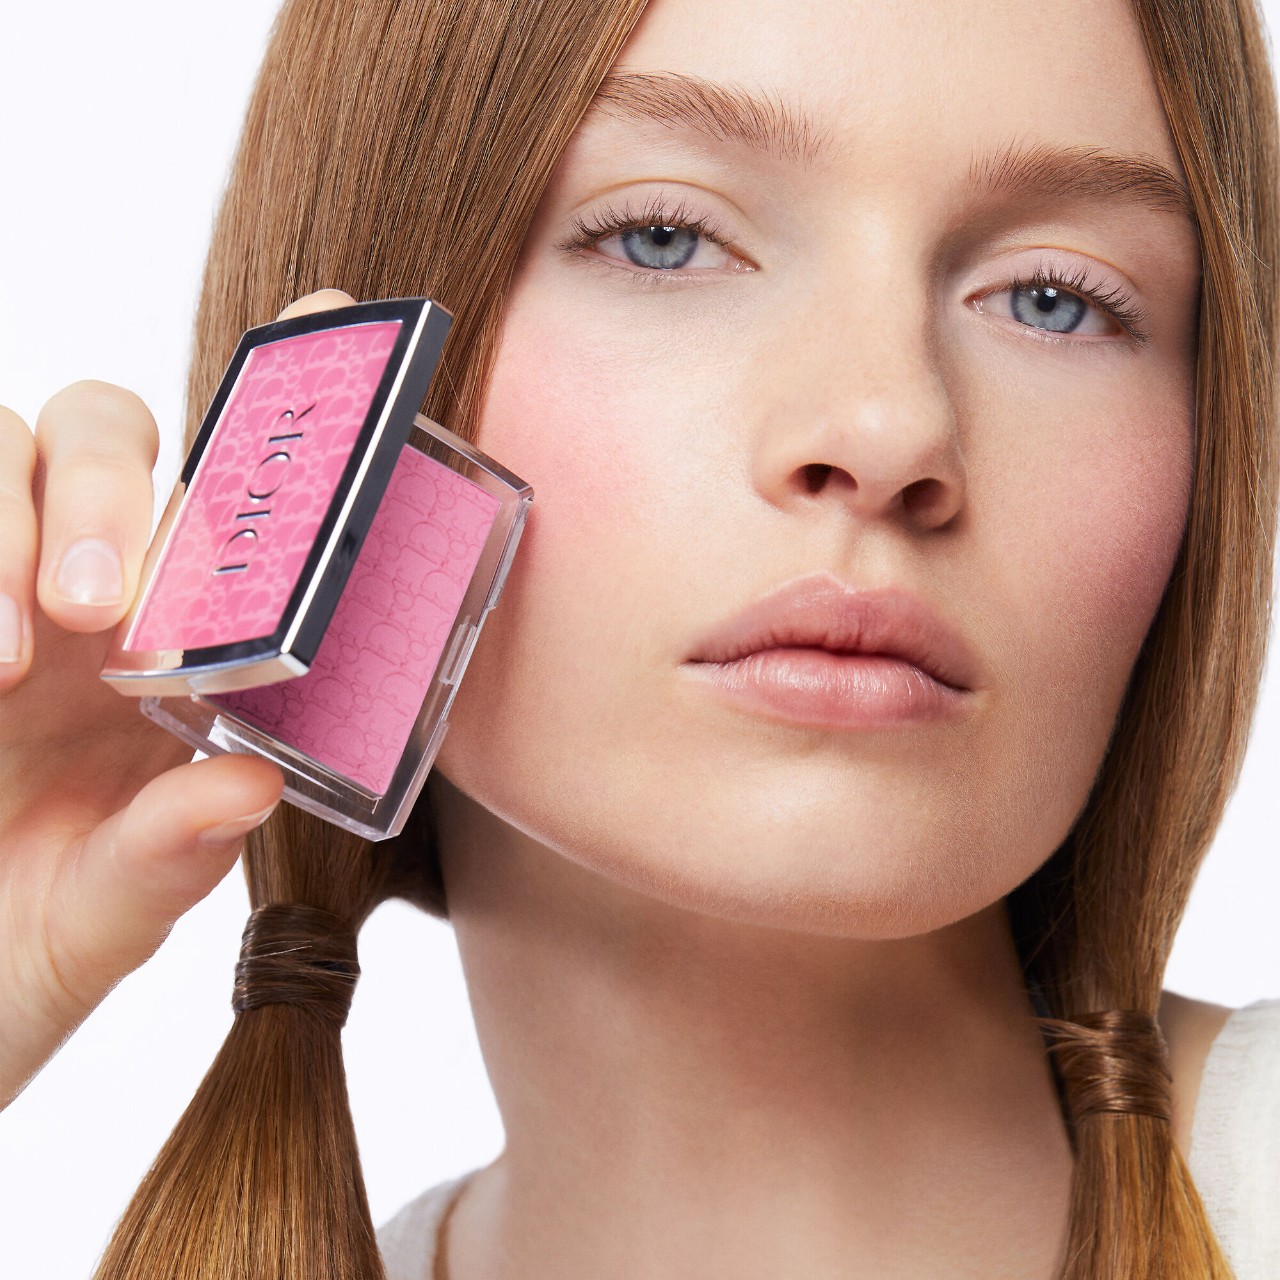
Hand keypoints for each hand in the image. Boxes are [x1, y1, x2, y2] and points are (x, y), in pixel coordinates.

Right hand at [0, 289, 354, 1109]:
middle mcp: (75, 589)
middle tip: (105, 609)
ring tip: (15, 656)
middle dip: (110, 489)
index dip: (276, 397)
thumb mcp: (102, 920)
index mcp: (163, 644)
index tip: (328, 310)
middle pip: (103, 427)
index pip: (223, 495)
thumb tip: (249, 780)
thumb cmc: (16, 949)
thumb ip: (167, 858)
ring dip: (10, 518)